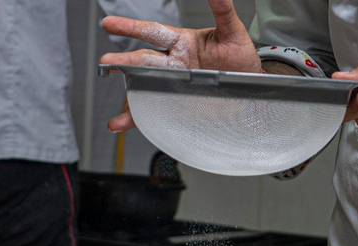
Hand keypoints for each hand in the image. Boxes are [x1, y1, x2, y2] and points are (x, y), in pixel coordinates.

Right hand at [99, 0, 260, 131]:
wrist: (251, 83)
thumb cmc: (240, 56)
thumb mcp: (233, 32)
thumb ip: (223, 11)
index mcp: (183, 43)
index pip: (153, 32)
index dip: (132, 27)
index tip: (110, 24)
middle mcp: (174, 63)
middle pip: (144, 60)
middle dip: (124, 62)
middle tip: (106, 62)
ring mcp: (175, 84)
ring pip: (144, 85)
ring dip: (127, 91)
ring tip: (111, 95)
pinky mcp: (178, 102)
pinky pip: (153, 110)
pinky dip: (135, 117)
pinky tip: (119, 123)